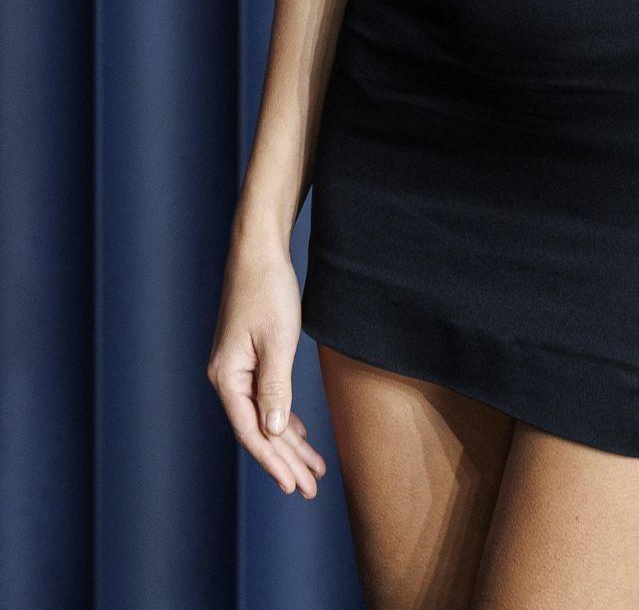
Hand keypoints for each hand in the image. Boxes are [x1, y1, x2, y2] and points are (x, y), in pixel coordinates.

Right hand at [206, 232, 326, 497]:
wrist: (259, 251)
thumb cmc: (268, 291)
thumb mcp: (277, 341)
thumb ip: (275, 389)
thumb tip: (275, 432)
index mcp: (227, 377)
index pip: (250, 432)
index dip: (274, 461)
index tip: (294, 485)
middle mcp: (226, 377)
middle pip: (257, 430)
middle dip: (285, 460)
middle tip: (311, 487)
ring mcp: (236, 368)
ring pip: (263, 416)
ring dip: (288, 444)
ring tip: (313, 469)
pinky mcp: (248, 358)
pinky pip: (265, 399)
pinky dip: (284, 418)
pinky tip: (298, 434)